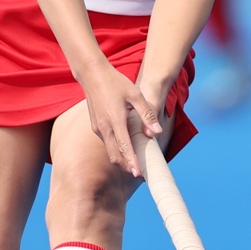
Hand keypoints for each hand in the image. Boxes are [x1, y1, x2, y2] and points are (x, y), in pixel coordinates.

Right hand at [83, 60, 163, 177]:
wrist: (92, 75)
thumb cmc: (117, 83)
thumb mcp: (136, 95)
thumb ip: (147, 114)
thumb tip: (157, 132)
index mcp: (115, 120)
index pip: (124, 147)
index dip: (131, 162)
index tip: (138, 174)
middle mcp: (104, 127)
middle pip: (114, 155)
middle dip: (126, 166)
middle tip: (139, 174)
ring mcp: (97, 127)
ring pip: (109, 150)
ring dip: (120, 159)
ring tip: (134, 164)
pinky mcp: (95, 126)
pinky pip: (106, 142)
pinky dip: (115, 149)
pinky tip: (125, 150)